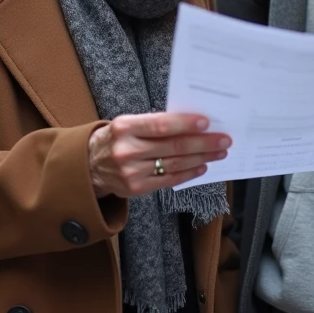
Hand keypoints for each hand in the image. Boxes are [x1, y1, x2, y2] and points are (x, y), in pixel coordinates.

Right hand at [88, 112, 230, 198]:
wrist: (89, 165)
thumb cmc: (116, 139)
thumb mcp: (128, 124)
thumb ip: (155, 123)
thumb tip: (192, 124)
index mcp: (125, 127)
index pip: (161, 125)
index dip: (186, 124)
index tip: (207, 123)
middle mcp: (127, 151)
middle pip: (173, 146)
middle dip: (203, 143)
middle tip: (224, 140)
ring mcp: (131, 172)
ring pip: (174, 164)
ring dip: (201, 158)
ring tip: (218, 152)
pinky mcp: (136, 189)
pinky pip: (169, 180)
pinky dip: (188, 173)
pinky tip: (202, 166)